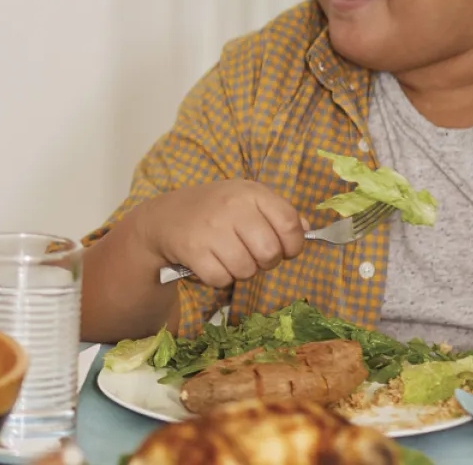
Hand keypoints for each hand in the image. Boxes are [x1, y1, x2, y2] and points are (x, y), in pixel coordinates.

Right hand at [132, 180, 307, 287]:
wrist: (165, 217)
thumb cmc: (214, 209)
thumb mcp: (246, 199)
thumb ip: (278, 213)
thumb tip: (307, 229)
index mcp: (251, 192)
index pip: (289, 224)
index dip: (293, 244)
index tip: (285, 250)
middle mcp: (232, 208)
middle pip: (270, 253)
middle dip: (265, 262)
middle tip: (252, 255)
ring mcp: (211, 229)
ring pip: (246, 270)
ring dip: (241, 272)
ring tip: (228, 257)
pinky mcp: (193, 250)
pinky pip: (222, 280)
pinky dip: (219, 279)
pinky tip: (211, 263)